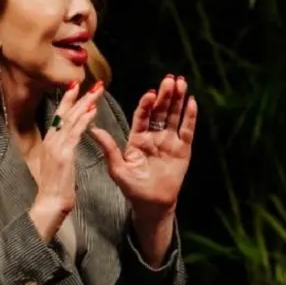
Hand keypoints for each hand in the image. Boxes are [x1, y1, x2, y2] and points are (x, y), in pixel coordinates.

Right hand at [30, 80, 104, 238]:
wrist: (50, 202)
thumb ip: (61, 149)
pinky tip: (92, 111)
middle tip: (91, 82)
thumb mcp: (57, 163)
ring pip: (70, 119)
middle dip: (78, 96)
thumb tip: (66, 141)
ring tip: (96, 91)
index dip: (68, 100)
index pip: (58, 115)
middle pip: (64, 112)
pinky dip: (84, 120)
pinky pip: (76, 133)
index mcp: (49, 141)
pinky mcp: (65, 154)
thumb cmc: (55, 186)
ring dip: (85, 103)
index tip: (76, 86)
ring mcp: (56, 146)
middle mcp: (51, 140)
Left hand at [89, 74, 197, 219]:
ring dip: (178, 100)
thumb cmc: (133, 189)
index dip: (147, 104)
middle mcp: (155, 137)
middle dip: (165, 95)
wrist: (152, 205)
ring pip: (174, 116)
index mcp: (138, 139)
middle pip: (161, 112)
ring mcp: (170, 142)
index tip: (150, 93)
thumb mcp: (117, 169)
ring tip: (182, 83)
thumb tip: (92, 129)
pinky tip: (192, 102)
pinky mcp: (183, 150)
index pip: (142, 116)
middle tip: (170, 79)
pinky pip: (187, 130)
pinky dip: (190, 116)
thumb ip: (109, 148)